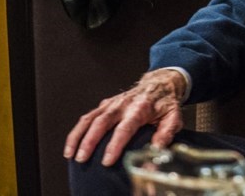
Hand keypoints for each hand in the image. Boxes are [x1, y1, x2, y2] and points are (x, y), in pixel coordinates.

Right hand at [63, 68, 186, 165]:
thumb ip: (166, 133)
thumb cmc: (165, 103)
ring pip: (89, 119)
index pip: (125, 127)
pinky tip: (71, 146)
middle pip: (102, 122)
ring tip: (70, 154)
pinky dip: (76, 132)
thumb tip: (157, 150)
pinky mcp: (104, 105)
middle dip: (89, 141)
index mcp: (141, 107)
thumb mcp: (174, 116)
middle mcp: (123, 104)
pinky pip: (87, 118)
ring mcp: (111, 103)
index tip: (107, 160)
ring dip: (77, 136)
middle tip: (83, 158)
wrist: (159, 84)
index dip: (115, 144)